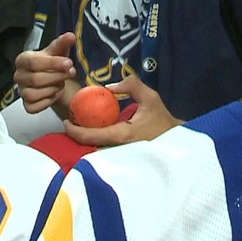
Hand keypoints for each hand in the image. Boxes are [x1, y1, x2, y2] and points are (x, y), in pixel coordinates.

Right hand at [14, 32, 79, 116]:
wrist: (51, 78)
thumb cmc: (52, 63)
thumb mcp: (57, 51)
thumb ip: (62, 43)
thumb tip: (71, 36)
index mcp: (22, 60)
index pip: (33, 62)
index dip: (52, 63)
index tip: (69, 63)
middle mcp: (18, 76)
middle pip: (36, 79)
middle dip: (57, 77)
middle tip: (70, 73)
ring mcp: (21, 91)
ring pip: (34, 94)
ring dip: (53, 90)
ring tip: (61, 83)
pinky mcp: (26, 105)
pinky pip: (35, 107)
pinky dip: (48, 101)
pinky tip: (55, 94)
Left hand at [64, 75, 181, 146]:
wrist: (175, 139)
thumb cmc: (162, 118)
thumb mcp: (150, 96)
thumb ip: (131, 85)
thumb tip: (108, 86)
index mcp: (123, 134)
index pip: (92, 135)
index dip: (75, 131)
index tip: (66, 121)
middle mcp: (118, 148)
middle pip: (89, 145)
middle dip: (76, 135)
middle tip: (69, 121)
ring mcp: (120, 154)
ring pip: (95, 147)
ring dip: (84, 138)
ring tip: (77, 124)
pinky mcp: (122, 155)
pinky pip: (103, 147)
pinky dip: (94, 139)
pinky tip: (92, 129)